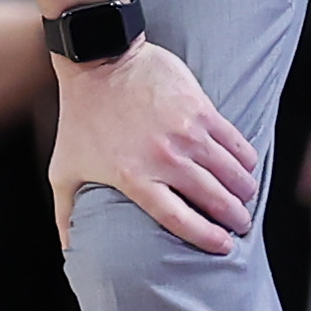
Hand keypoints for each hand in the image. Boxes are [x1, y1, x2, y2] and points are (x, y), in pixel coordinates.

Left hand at [49, 40, 259, 255]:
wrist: (99, 60)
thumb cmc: (80, 118)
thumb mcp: (63, 169)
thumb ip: (66, 212)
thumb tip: (68, 249)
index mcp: (134, 178)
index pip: (180, 219)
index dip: (207, 237)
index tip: (224, 247)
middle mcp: (165, 158)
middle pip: (215, 199)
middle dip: (236, 217)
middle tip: (241, 224)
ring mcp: (186, 132)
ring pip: (232, 172)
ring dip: (244, 190)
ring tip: (245, 198)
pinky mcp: (200, 108)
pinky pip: (235, 141)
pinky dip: (246, 158)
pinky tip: (247, 166)